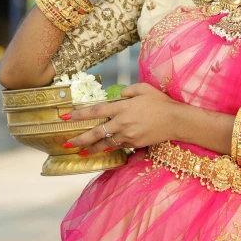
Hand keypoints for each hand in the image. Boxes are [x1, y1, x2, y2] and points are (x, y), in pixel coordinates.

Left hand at [61, 83, 176, 154]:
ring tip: (82, 151)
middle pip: (96, 133)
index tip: (65, 117)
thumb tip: (117, 96)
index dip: (79, 114)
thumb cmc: (161, 102)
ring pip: (105, 143)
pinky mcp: (135, 143)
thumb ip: (128, 91)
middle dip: (80, 139)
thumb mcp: (144, 89)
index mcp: (122, 107)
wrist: (176, 121)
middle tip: (66, 144)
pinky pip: (118, 145)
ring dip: (93, 148)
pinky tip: (103, 149)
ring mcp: (128, 135)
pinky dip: (110, 147)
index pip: (96, 111)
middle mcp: (122, 123)